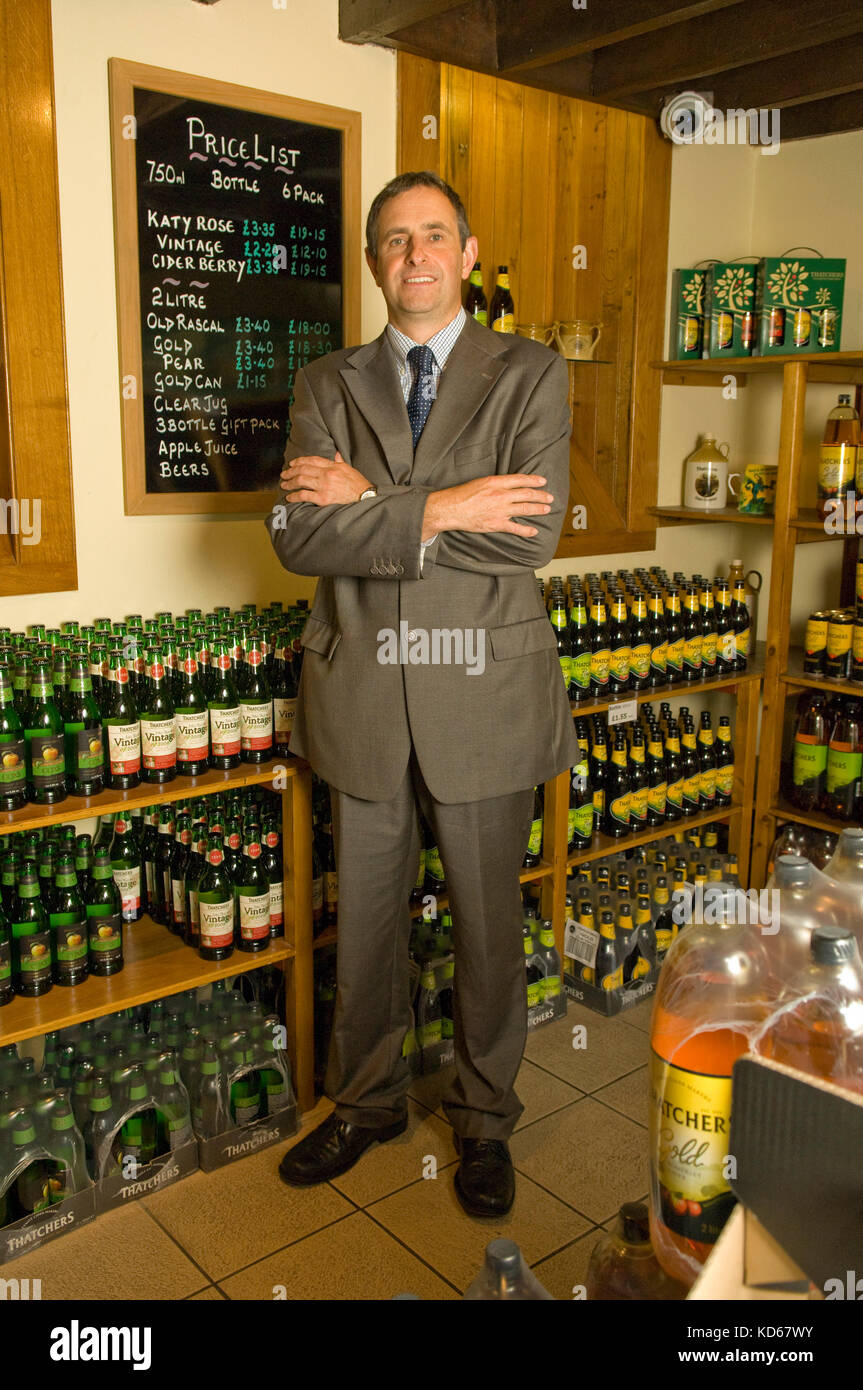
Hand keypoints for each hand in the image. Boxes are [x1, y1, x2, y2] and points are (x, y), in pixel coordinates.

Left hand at [280, 451, 370, 504]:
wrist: (365, 499)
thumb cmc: (359, 486)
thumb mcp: (349, 469)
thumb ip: (340, 461)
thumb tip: (336, 454)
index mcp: (333, 466)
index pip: (312, 460)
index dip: (300, 461)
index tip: (292, 463)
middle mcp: (327, 474)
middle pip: (303, 469)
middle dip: (291, 471)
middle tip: (284, 474)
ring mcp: (324, 486)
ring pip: (301, 481)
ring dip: (290, 483)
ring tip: (284, 485)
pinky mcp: (323, 499)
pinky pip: (304, 495)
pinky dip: (294, 496)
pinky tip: (290, 497)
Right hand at [421, 474, 552, 541]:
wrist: (451, 509)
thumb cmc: (462, 495)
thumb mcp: (480, 482)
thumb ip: (495, 484)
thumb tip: (507, 485)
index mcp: (496, 482)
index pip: (520, 479)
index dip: (534, 480)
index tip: (543, 481)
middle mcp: (500, 495)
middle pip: (526, 494)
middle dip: (540, 495)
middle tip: (549, 497)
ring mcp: (500, 510)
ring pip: (525, 509)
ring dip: (538, 509)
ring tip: (547, 509)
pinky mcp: (496, 524)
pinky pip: (515, 528)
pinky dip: (526, 530)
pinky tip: (534, 531)